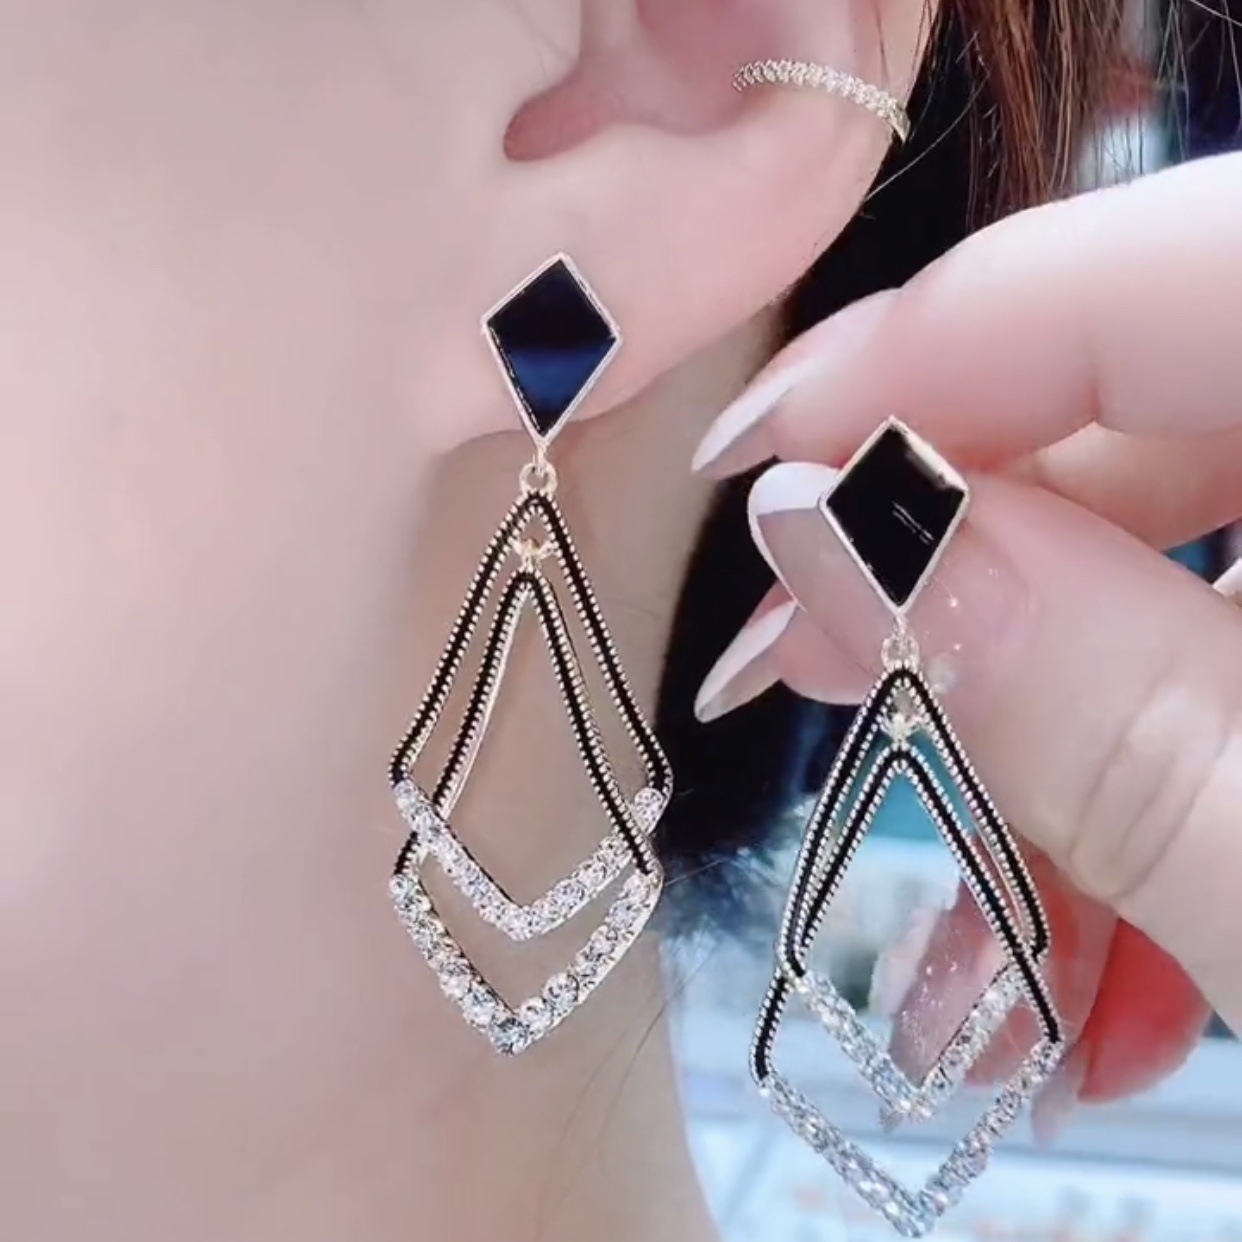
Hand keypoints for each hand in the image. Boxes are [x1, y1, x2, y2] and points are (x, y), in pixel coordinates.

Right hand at [692, 152, 1241, 1125]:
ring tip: (982, 953)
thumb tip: (841, 536)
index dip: (914, 355)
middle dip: (947, 577)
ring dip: (1045, 763)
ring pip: (1179, 579)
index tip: (740, 463)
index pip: (1146, 269)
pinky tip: (1102, 978)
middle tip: (805, 682)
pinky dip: (1154, 821)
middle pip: (1144, 423)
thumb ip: (1108, 716)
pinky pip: (1241, 680)